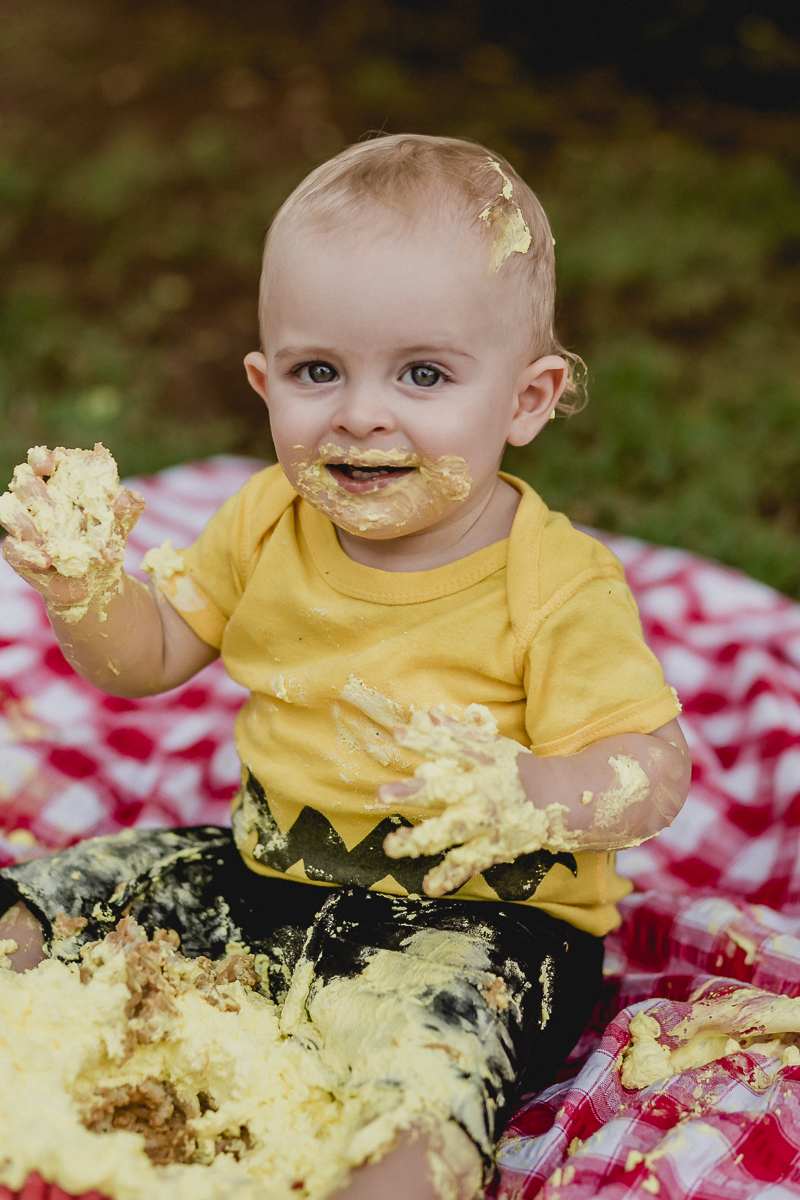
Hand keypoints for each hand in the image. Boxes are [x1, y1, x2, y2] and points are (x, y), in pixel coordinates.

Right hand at [0, 444, 143, 608]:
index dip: (41, 458)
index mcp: (59, 482)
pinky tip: (47, 560)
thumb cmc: (108, 539)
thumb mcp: (123, 521)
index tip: (48, 466)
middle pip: (22, 482)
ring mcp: (25, 524)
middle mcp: (36, 499)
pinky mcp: (19, 551)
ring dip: (23, 521)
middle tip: (54, 509)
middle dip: (36, 492)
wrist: (101, 575)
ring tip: (44, 538)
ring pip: (8, 512)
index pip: (41, 460)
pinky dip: (28, 554)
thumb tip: (122, 498)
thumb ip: (126, 506)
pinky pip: (12, 548)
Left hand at [379, 705, 574, 896]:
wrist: (558, 799)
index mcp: (481, 761)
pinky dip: (451, 876)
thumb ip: (457, 733)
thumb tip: (427, 713)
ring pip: (451, 831)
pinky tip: (429, 886)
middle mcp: (482, 790)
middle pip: (444, 790)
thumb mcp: (490, 745)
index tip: (396, 734)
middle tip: (381, 794)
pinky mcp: (493, 847)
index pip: (448, 747)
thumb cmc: (515, 769)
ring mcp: (487, 821)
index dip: (422, 740)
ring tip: (392, 846)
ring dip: (420, 839)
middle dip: (412, 793)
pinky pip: (469, 863)